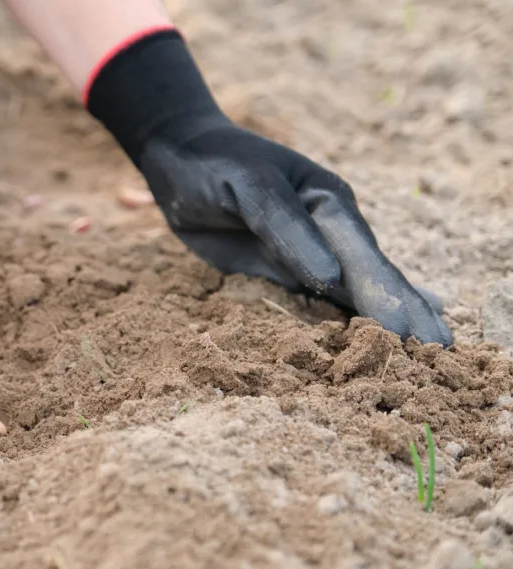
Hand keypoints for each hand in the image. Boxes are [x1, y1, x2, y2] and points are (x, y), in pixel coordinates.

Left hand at [138, 123, 450, 344]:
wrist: (180, 159)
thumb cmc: (216, 165)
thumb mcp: (250, 188)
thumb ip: (287, 229)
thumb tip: (330, 277)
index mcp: (330, 205)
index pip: (366, 260)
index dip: (391, 300)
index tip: (415, 337)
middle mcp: (327, 231)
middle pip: (370, 280)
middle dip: (405, 316)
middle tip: (442, 356)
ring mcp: (305, 253)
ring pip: (350, 294)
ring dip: (384, 323)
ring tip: (426, 355)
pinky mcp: (278, 270)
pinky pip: (316, 300)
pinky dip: (348, 318)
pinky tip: (378, 334)